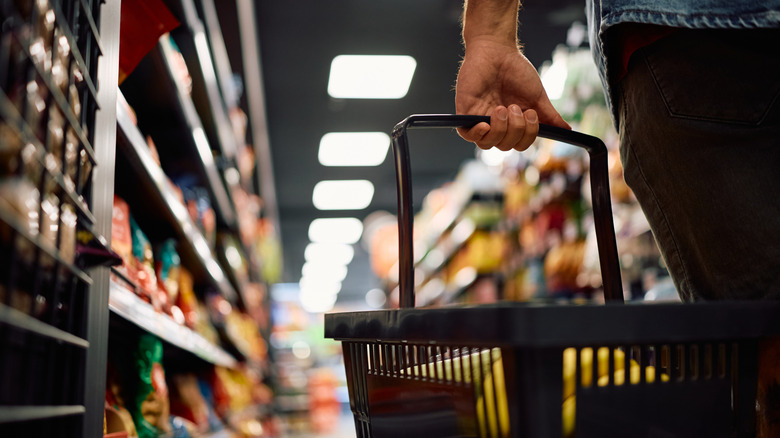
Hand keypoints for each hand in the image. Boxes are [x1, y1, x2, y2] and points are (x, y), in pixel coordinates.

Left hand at [455, 38, 569, 150]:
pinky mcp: (465, 112)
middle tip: (516, 107)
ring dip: (500, 130)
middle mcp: (497, 124)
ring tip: (502, 108)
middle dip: (515, 130)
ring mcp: (480, 119)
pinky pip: (467, 135)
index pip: (519, 144)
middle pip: (505, 146)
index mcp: (513, 123)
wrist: (496, 50)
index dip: (527, 136)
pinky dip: (477, 134)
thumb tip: (567, 131)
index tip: (532, 114)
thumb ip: (549, 115)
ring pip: (487, 144)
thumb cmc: (516, 70)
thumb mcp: (537, 95)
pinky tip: (485, 124)